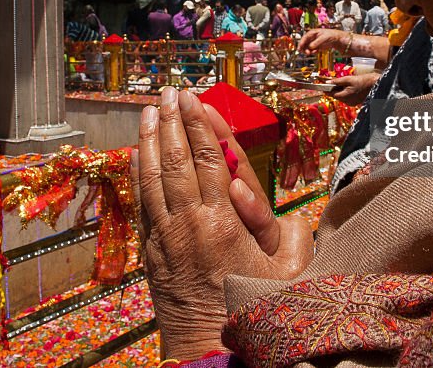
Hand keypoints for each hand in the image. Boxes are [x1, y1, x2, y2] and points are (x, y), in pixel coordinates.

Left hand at [132, 88, 312, 359]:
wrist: (209, 350)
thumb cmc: (252, 312)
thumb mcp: (287, 276)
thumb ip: (294, 236)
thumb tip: (288, 208)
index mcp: (224, 222)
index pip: (210, 160)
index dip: (201, 125)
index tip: (194, 98)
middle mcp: (190, 223)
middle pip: (178, 159)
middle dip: (174, 121)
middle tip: (170, 92)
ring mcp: (166, 236)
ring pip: (153, 177)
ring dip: (151, 140)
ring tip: (150, 111)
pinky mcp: (152, 251)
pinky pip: (143, 202)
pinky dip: (139, 174)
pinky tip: (138, 154)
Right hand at [297, 28, 344, 53]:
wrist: (337, 39)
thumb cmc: (330, 35)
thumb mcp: (323, 38)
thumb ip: (316, 42)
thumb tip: (310, 47)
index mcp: (312, 33)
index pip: (304, 38)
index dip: (301, 43)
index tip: (299, 48)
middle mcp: (311, 38)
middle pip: (304, 43)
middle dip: (304, 48)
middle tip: (307, 53)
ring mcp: (314, 42)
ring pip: (307, 48)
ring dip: (308, 51)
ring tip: (313, 52)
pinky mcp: (316, 47)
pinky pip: (312, 50)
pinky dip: (313, 52)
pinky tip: (316, 51)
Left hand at [329, 72, 378, 104]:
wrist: (376, 84)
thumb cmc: (363, 81)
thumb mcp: (348, 79)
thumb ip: (337, 81)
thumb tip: (327, 82)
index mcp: (345, 96)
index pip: (332, 94)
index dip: (327, 90)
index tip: (323, 85)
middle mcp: (348, 102)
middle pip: (337, 96)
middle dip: (335, 89)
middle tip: (335, 82)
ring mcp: (352, 103)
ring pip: (342, 97)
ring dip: (340, 91)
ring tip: (344, 83)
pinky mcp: (355, 102)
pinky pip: (347, 98)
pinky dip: (346, 93)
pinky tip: (349, 87)